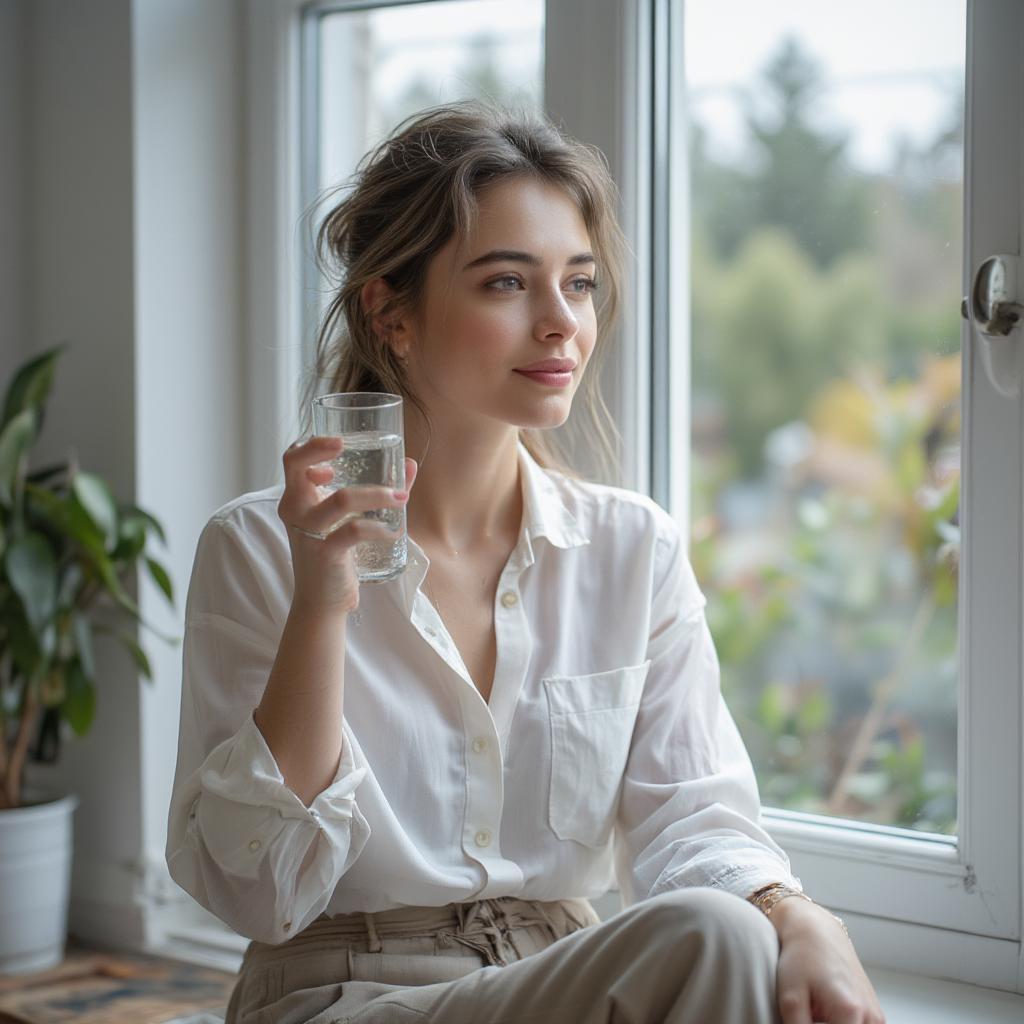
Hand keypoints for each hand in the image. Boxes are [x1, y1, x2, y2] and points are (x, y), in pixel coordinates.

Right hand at [277, 435, 418, 615]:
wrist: (322, 601)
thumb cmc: (336, 555)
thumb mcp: (348, 520)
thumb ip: (378, 491)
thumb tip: (410, 464)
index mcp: (297, 499)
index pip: (292, 460)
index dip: (312, 445)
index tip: (340, 445)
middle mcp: (296, 511)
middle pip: (296, 466)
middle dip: (320, 448)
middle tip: (346, 445)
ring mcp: (309, 532)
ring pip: (341, 498)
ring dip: (377, 494)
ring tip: (401, 497)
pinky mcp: (325, 553)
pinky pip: (355, 531)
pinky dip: (380, 528)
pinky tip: (395, 530)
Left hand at [772, 900, 885, 1022]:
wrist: (816, 930)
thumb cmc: (802, 957)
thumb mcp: (790, 998)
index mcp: (850, 1012)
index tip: (807, 1020)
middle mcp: (871, 1015)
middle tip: (811, 1013)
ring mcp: (876, 1015)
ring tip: (817, 1010)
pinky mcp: (876, 1013)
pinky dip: (845, 1023)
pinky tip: (827, 1012)